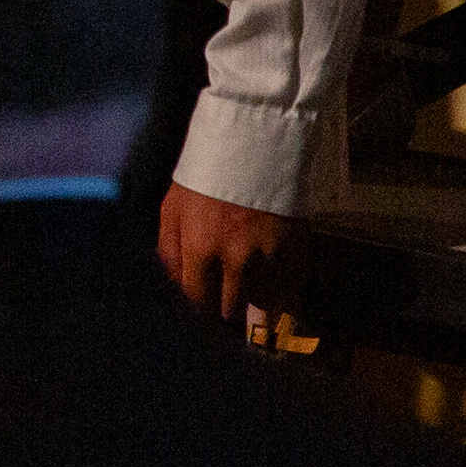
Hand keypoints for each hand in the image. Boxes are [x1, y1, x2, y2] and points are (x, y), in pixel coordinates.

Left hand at [158, 182, 292, 326]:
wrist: (252, 146)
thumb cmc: (204, 178)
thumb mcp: (172, 209)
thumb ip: (168, 252)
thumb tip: (170, 289)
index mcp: (199, 247)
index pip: (197, 302)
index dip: (196, 315)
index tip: (198, 320)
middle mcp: (236, 257)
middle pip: (229, 308)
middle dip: (223, 308)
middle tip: (223, 302)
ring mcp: (270, 255)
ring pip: (261, 303)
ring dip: (253, 300)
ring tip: (247, 289)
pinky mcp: (297, 249)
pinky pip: (290, 289)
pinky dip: (281, 290)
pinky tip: (272, 282)